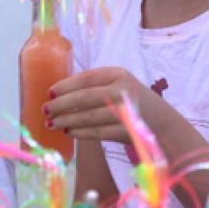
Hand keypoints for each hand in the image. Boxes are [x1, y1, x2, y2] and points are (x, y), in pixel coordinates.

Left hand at [44, 67, 165, 142]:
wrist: (163, 124)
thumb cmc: (134, 102)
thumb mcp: (119, 85)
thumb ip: (96, 85)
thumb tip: (60, 93)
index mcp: (118, 74)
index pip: (85, 78)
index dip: (65, 86)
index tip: (50, 92)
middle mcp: (122, 91)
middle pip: (83, 98)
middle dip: (60, 105)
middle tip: (45, 110)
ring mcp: (125, 112)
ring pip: (87, 117)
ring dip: (66, 121)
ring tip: (52, 123)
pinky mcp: (125, 131)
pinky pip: (96, 132)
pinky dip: (79, 133)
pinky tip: (69, 132)